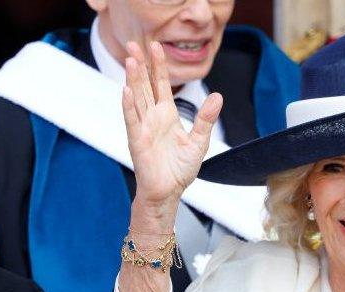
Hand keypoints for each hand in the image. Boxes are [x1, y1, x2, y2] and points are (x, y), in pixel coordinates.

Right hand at [121, 41, 221, 219]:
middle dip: (140, 65)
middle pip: (145, 85)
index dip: (158, 66)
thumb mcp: (198, 142)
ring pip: (136, 98)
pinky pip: (132, 120)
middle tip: (134, 44)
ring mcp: (143, 128)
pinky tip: (126, 90)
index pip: (160, 85)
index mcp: (167, 116)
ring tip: (130, 59)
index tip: (155, 46)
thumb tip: (217, 96)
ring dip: (133, 79)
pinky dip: (128, 105)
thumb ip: (206, 118)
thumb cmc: (179, 171)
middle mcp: (152, 118)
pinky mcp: (137, 141)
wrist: (168, 193)